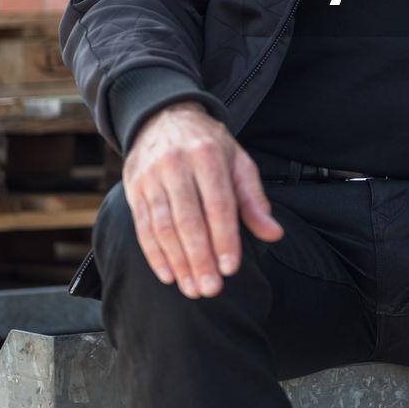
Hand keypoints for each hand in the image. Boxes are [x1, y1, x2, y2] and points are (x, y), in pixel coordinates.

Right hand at [122, 102, 282, 297]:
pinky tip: (168, 274)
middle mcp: (175, 164)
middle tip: (211, 289)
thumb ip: (253, 199)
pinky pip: (143, 226)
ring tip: (191, 289)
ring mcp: (151, 176)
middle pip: (188, 220)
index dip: (224, 239)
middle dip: (200, 259)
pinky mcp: (134, 188)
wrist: (162, 117)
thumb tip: (274, 234)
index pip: (218, 204)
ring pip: (164, 227)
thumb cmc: (208, 145)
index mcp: (207, 155)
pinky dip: (155, 254)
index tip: (231, 269)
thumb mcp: (238, 161)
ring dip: (178, 262)